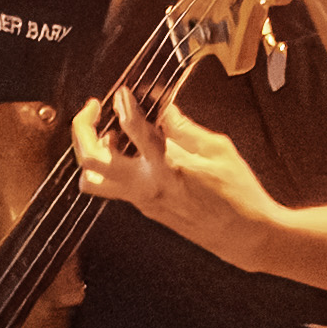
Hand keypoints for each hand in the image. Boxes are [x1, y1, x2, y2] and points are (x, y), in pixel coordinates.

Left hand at [106, 88, 279, 251]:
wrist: (244, 235)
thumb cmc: (237, 194)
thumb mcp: (218, 150)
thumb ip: (185, 128)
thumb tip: (165, 111)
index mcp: (167, 167)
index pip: (134, 129)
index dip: (125, 105)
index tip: (123, 93)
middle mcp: (146, 186)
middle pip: (91, 160)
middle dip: (82, 129)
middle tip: (92, 109)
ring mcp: (142, 201)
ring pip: (92, 181)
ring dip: (89, 153)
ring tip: (105, 133)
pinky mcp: (145, 209)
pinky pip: (112, 187)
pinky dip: (109, 165)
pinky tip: (126, 150)